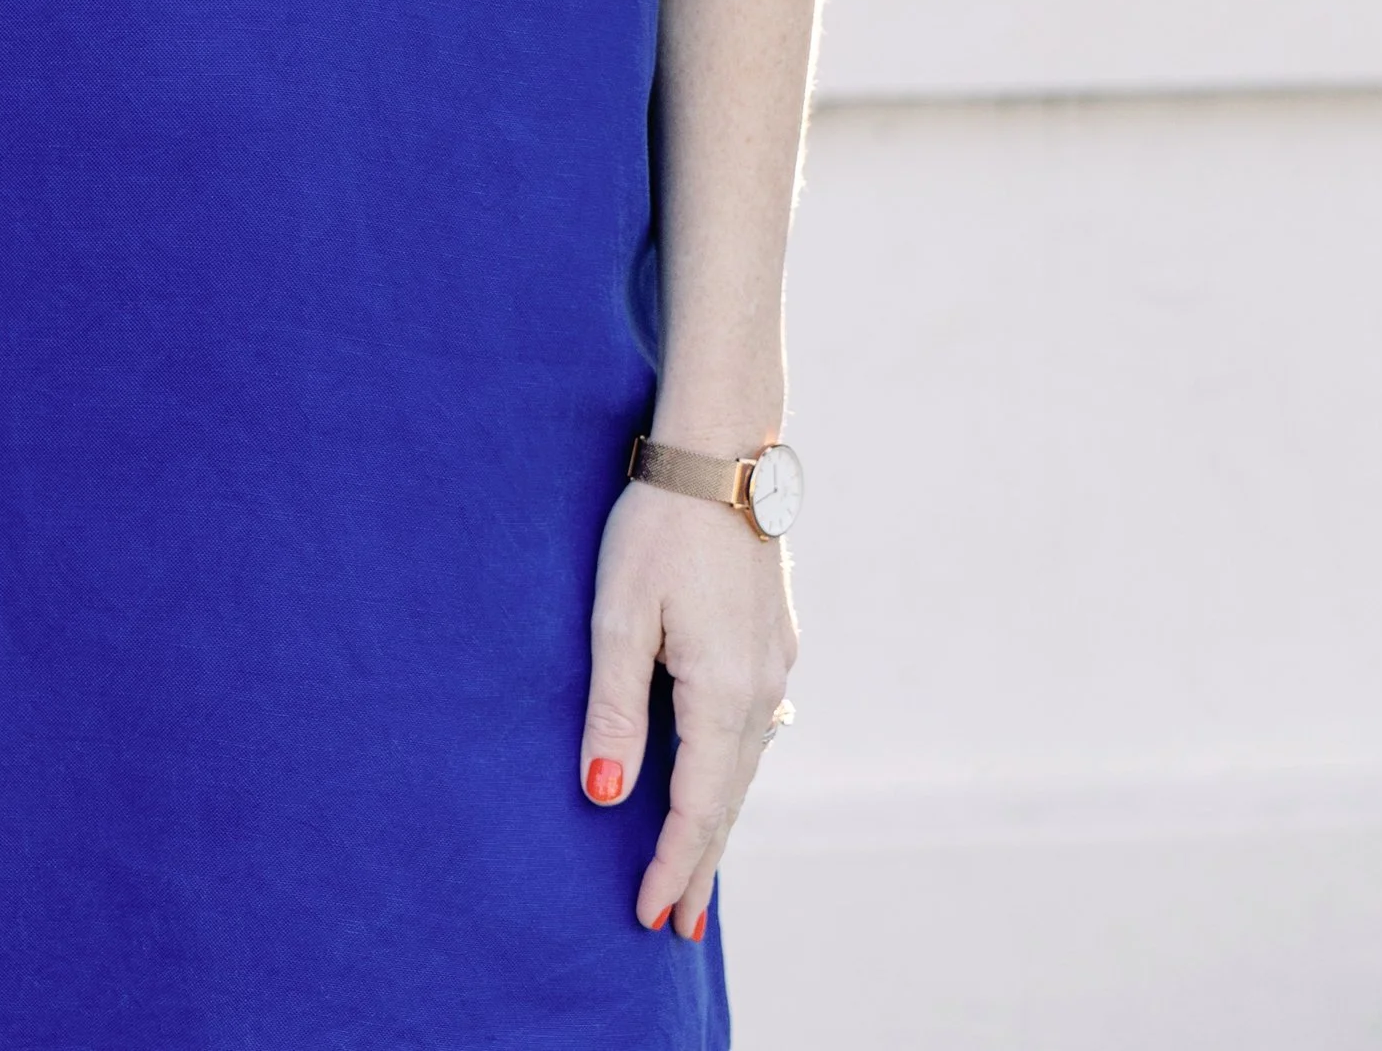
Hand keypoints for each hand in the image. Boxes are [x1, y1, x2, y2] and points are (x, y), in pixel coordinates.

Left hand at [579, 479, 797, 936]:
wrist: (720, 454)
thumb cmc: (657, 527)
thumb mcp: (619, 617)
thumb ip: (613, 710)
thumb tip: (606, 798)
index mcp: (723, 692)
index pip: (697, 806)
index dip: (671, 863)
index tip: (650, 916)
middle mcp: (762, 688)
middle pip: (729, 797)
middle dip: (700, 862)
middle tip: (679, 927)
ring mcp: (776, 662)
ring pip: (746, 763)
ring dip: (719, 818)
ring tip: (696, 869)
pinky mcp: (774, 638)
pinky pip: (755, 727)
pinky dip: (733, 770)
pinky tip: (724, 778)